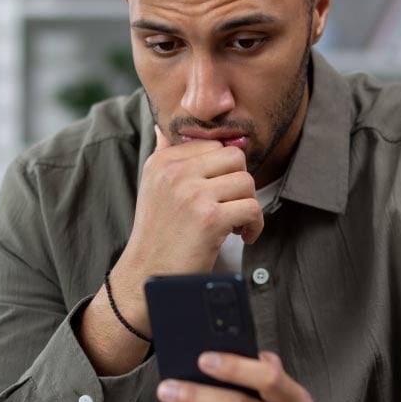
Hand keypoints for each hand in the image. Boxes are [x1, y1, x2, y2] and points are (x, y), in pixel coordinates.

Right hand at [110, 125, 263, 331]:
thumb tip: (163, 126)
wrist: (146, 275)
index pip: (214, 144)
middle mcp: (175, 172)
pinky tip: (242, 236)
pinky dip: (255, 225)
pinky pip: (252, 208)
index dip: (224, 170)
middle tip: (231, 207)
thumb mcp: (153, 187)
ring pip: (247, 182)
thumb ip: (164, 155)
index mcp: (162, 161)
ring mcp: (192, 194)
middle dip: (239, 184)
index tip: (219, 193)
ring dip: (248, 206)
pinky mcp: (209, 218)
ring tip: (234, 224)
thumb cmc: (157, 234)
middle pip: (235, 158)